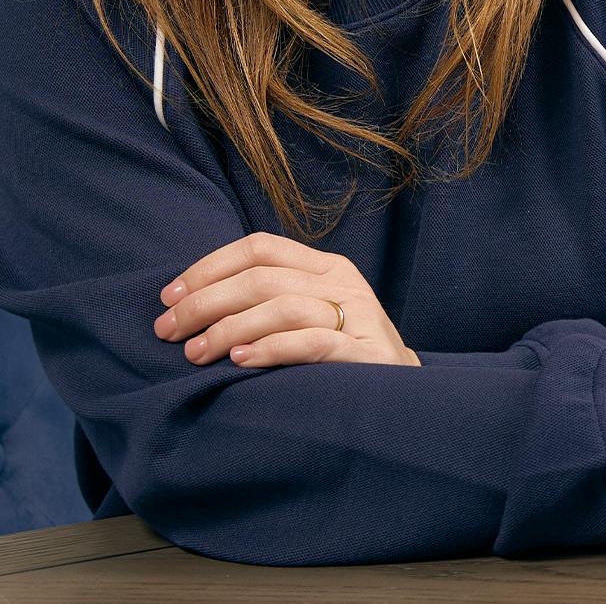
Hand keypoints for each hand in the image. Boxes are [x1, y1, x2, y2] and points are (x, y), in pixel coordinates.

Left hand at [152, 231, 419, 368]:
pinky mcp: (365, 352)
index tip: (169, 297)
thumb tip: (191, 303)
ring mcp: (358, 315)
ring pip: (283, 305)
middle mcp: (343, 283)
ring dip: (229, 327)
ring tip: (195, 352)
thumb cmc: (338, 358)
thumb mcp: (309, 316)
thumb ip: (268, 301)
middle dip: (205, 302)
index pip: (260, 247)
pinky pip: (312, 342)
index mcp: (326, 267)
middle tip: (167, 330)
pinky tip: (240, 361)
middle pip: (262, 277)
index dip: (209, 267)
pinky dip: (271, 348)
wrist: (401, 395)